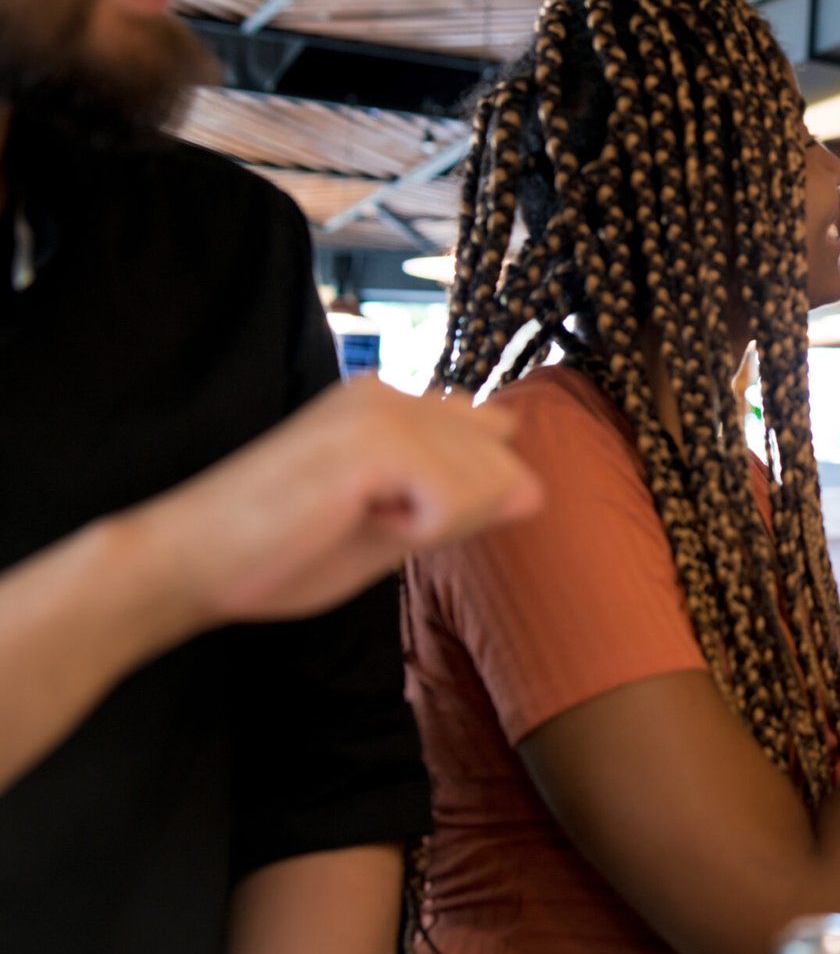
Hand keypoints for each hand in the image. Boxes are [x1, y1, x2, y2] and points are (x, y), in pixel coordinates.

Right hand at [149, 378, 542, 625]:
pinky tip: (359, 519)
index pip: (492, 437)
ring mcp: (385, 408)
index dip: (462, 495)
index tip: (386, 512)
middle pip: (502, 464)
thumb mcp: (391, 529)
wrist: (189, 562)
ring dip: (430, 523)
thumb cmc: (279, 552)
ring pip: (488, 482)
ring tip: (357, 517)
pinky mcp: (377, 439)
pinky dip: (418, 529)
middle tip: (367, 519)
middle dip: (453, 512)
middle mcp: (393, 391)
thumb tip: (536, 491)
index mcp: (392, 401)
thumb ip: (461, 505)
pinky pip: (457, 500)